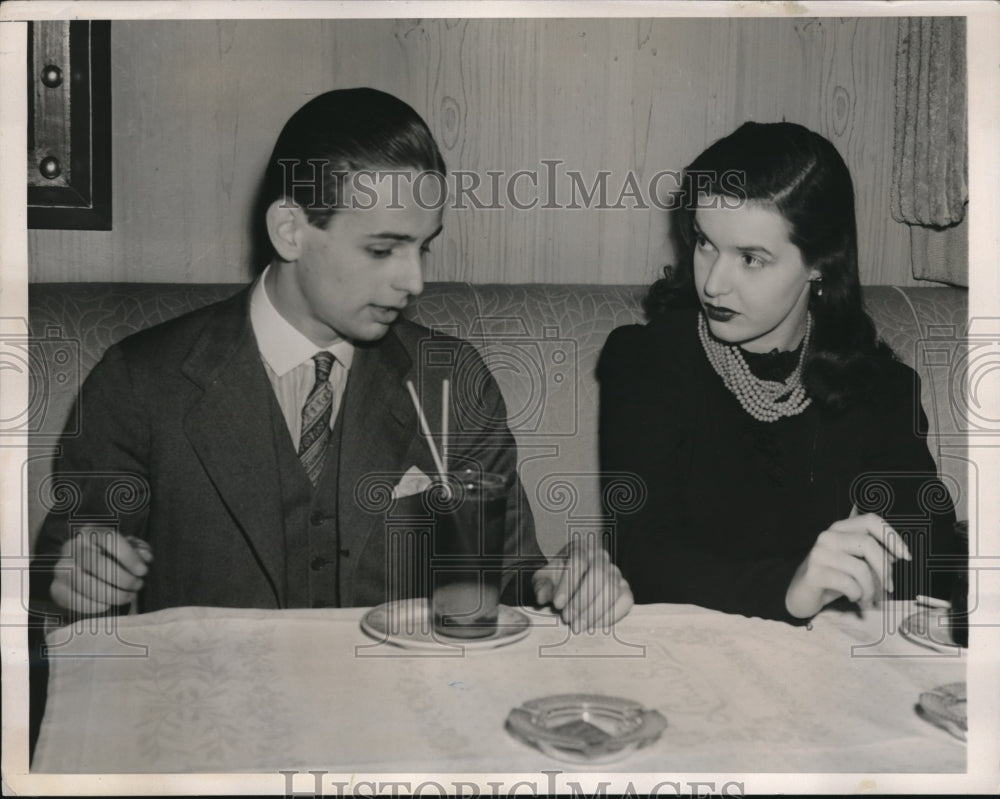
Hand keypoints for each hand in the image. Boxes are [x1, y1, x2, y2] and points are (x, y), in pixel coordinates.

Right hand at [50, 528, 153, 614]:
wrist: (86, 570)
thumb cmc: (112, 556)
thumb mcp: (127, 547)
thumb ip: (139, 549)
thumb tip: (145, 557)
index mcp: (90, 531)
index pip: (109, 539)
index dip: (128, 556)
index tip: (143, 571)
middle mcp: (71, 547)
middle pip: (96, 563)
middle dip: (122, 578)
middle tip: (138, 585)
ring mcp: (61, 568)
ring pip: (85, 584)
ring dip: (112, 594)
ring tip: (129, 596)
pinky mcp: (56, 588)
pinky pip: (74, 600)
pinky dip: (95, 606)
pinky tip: (109, 605)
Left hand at [532, 537, 633, 632]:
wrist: (570, 586)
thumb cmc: (556, 581)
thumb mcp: (544, 580)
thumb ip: (541, 586)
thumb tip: (542, 597)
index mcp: (579, 548)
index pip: (577, 561)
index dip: (568, 584)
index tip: (558, 604)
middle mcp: (600, 557)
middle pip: (598, 574)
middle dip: (582, 599)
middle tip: (567, 618)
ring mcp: (615, 573)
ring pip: (612, 589)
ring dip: (594, 610)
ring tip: (577, 625)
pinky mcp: (625, 589)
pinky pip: (625, 601)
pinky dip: (611, 615)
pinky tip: (594, 625)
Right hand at [785, 506, 910, 618]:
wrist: (800, 594)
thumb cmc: (832, 577)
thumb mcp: (854, 562)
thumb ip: (874, 555)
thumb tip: (898, 555)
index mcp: (840, 529)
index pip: (871, 521)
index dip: (892, 537)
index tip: (905, 557)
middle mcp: (828, 536)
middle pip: (868, 544)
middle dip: (884, 570)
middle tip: (890, 587)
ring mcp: (819, 554)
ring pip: (860, 568)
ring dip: (871, 589)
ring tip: (868, 598)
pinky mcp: (814, 573)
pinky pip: (849, 584)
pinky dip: (858, 595)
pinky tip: (854, 599)